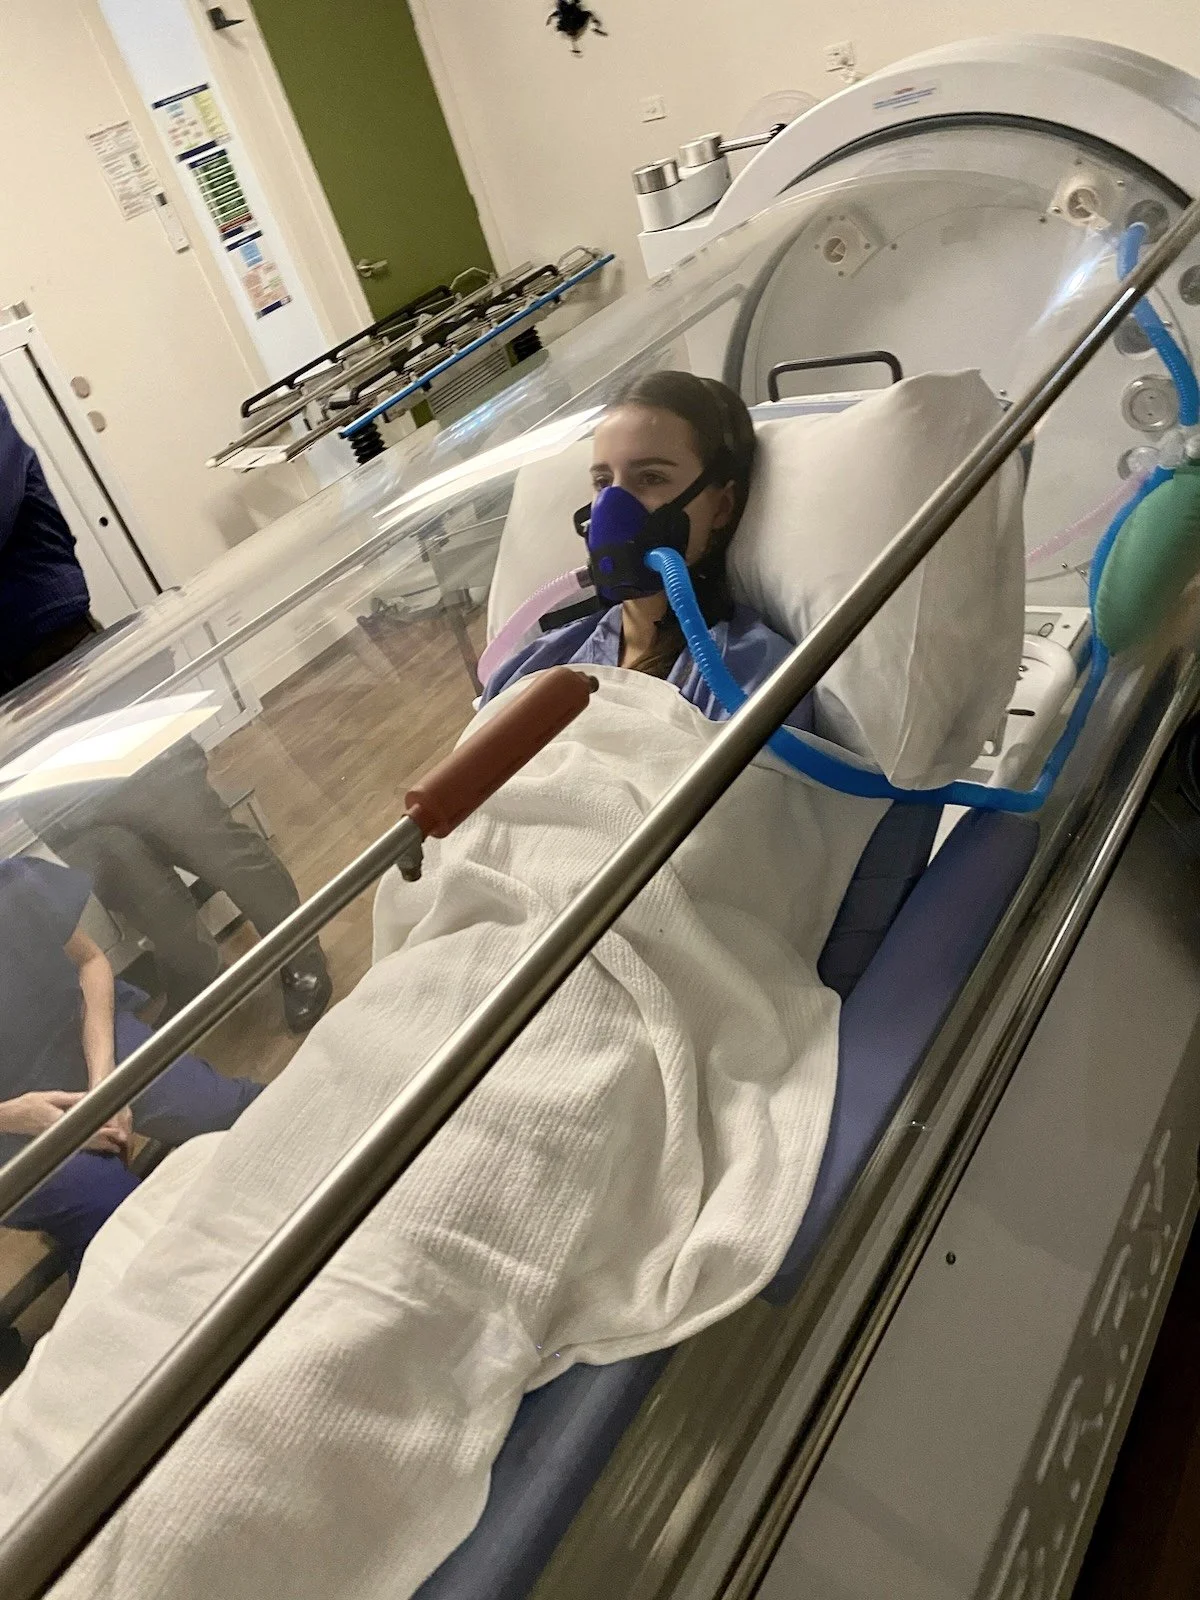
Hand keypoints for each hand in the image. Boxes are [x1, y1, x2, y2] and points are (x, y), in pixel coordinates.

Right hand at [0, 1091, 129, 1157]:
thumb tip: (92, 1097)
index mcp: (59, 1120)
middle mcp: (59, 1133)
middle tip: (123, 1141)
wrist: (11, 1117)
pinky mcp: (56, 1140)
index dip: (103, 1130)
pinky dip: (89, 1146)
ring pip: (82, 1144)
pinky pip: (76, 1144)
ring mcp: (57, 1139)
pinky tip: (98, 1147)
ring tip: (116, 1148)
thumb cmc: (29, 1105)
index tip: (116, 1131)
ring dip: (100, 1146)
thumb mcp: (52, 1096)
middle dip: (106, 1141)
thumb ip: (73, 1099)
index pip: (86, 1127)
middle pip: (87, 1139)